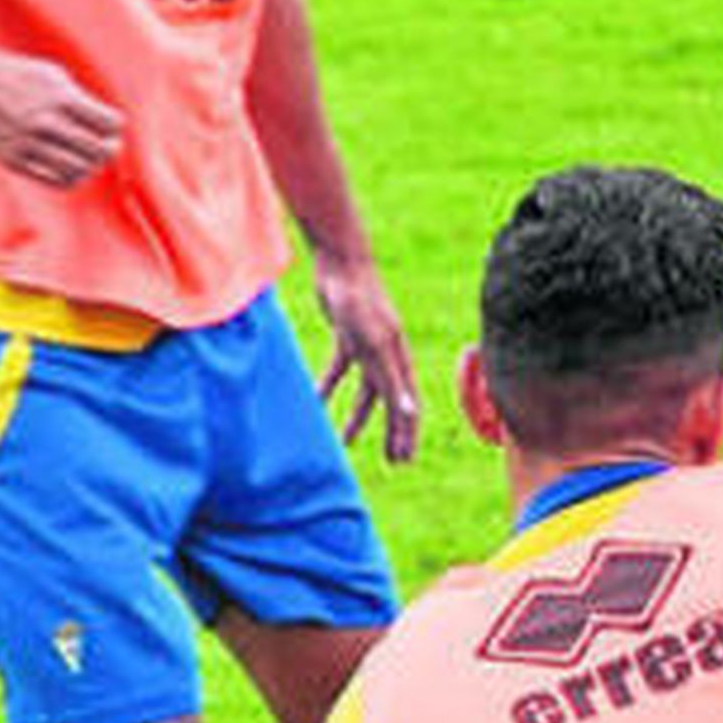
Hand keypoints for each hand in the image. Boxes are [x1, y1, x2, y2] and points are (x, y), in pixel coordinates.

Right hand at [0, 48, 123, 187]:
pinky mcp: (14, 160)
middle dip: (109, 149)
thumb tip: (106, 126)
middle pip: (97, 149)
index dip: (115, 127)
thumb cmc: (14, 75)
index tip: (112, 126)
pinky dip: (70, 178)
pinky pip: (54, 180)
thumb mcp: (51, 75)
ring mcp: (29, 144)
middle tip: (110, 147)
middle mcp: (46, 122)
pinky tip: (72, 169)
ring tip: (91, 160)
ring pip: (78, 169)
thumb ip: (78, 98)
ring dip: (91, 166)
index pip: (108, 123)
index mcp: (60, 97)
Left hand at [315, 251, 419, 462]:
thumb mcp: (373, 342)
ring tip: (344, 443)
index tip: (402, 461)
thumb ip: (390, 378)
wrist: (341, 261)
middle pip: (392, 403)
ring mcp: (367, 346)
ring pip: (365, 392)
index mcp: (398, 359)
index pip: (408, 405)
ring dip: (357, 417)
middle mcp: (387, 356)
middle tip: (391, 462)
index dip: (406, 434)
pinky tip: (313, 403)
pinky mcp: (346, 336)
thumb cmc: (360, 300)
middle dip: (392, 433)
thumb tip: (409, 413)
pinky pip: (338, 370)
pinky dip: (328, 387)